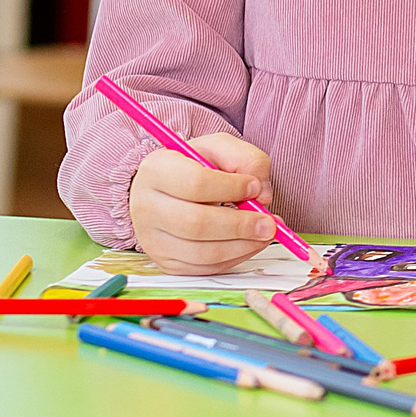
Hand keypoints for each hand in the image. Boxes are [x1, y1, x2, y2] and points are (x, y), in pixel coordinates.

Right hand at [126, 132, 283, 274]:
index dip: (231, 188)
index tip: (254, 187)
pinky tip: (249, 243)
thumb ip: (246, 160)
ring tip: (264, 233)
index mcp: (156, 170)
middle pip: (195, 223)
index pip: (195, 183)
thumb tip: (261, 194)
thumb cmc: (195, 165)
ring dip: (241, 245)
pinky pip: (203, 268)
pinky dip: (234, 258)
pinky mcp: (165, 262)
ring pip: (201, 252)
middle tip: (269, 222)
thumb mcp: (221, 148)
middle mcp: (146, 207)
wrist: (168, 188)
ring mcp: (152, 240)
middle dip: (240, 225)